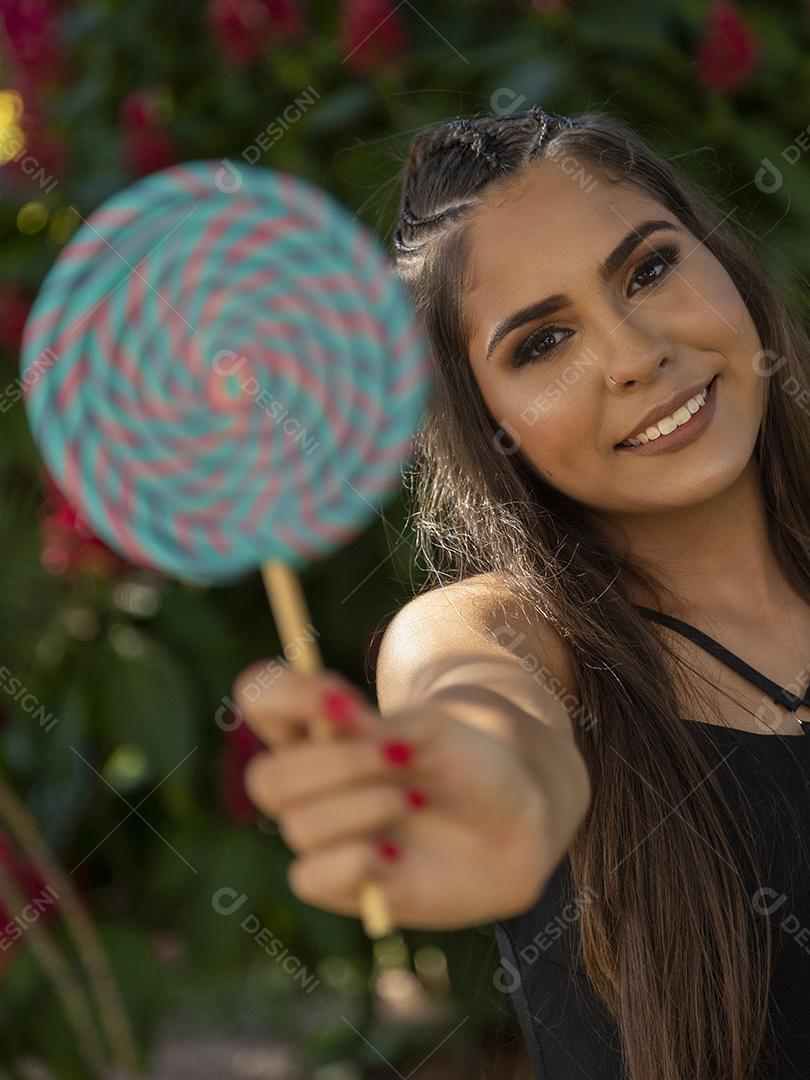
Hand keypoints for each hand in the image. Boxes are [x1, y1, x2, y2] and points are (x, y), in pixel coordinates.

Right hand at [233, 662, 554, 929]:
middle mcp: (310, 783)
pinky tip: (399, 852)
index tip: (344, 700)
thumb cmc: (466, 762)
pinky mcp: (339, 887)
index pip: (260, 697)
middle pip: (265, 777)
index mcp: (319, 729)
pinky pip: (309, 877)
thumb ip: (374, 728)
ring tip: (414, 800)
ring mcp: (322, 836)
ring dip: (364, 807)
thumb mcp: (429, 729)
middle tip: (397, 756)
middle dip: (337, 765)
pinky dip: (357, 860)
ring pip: (298, 826)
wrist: (514, 819)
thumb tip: (330, 722)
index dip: (283, 694)